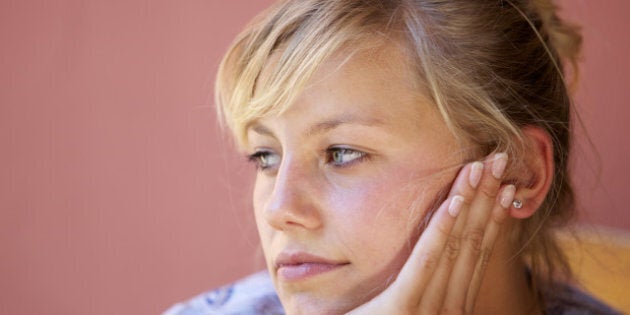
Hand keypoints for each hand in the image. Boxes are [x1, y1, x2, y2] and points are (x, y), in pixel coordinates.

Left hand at [347, 153, 514, 313]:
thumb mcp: (407, 309)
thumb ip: (423, 287)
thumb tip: (436, 253)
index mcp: (452, 305)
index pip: (477, 251)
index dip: (491, 215)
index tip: (502, 183)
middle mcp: (450, 305)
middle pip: (472, 241)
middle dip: (487, 197)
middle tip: (502, 159)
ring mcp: (431, 309)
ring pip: (457, 244)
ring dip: (472, 202)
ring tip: (485, 167)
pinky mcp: (405, 309)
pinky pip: (427, 261)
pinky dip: (442, 229)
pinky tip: (454, 201)